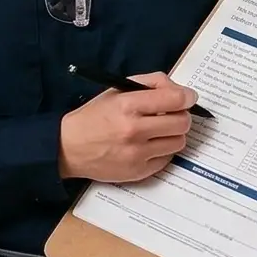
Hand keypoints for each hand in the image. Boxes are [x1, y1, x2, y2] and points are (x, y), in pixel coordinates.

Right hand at [58, 72, 195, 182]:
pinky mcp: (138, 172)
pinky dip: (162, 151)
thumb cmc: (94, 116)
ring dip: (173, 134)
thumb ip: (150, 84)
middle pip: (182, 122)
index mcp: (127, 105)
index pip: (174, 99)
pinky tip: (149, 146)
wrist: (68, 148)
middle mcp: (134, 130)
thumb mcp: (117, 90)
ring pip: (178, 142)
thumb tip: (180, 91)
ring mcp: (137, 154)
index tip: (188, 98)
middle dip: (181, 116)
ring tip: (159, 131)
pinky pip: (167, 159)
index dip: (187, 97)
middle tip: (172, 115)